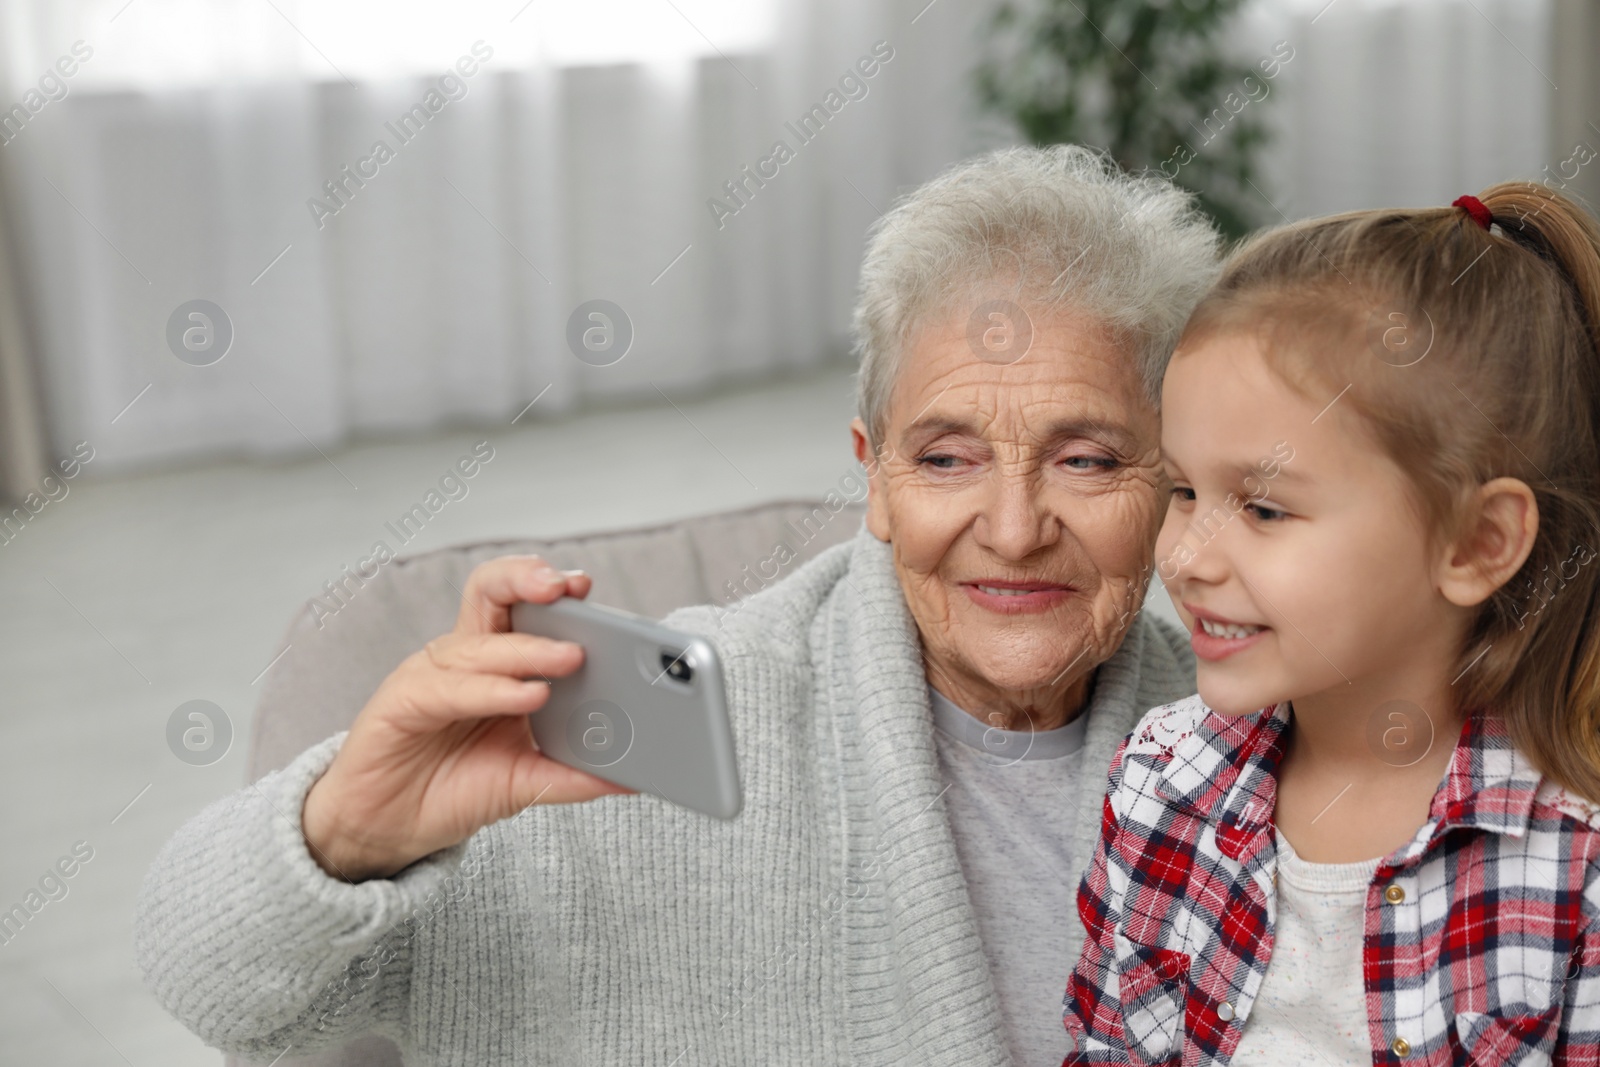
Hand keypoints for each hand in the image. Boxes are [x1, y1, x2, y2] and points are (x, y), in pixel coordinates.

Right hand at [300, 557, 633, 881]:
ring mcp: (431, 675)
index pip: (520, 602)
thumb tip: (633, 778)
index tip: (584, 585)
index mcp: (496, 661)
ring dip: (530, 650)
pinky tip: (529, 696)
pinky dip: (492, 690)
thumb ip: (574, 774)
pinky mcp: (402, 703)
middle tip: (573, 593)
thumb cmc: (456, 789)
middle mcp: (464, 656)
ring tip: (571, 658)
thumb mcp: (528, 781)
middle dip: (531, 582)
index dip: (548, 585)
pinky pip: (450, 689)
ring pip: (480, 645)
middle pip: (492, 593)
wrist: (390, 829)